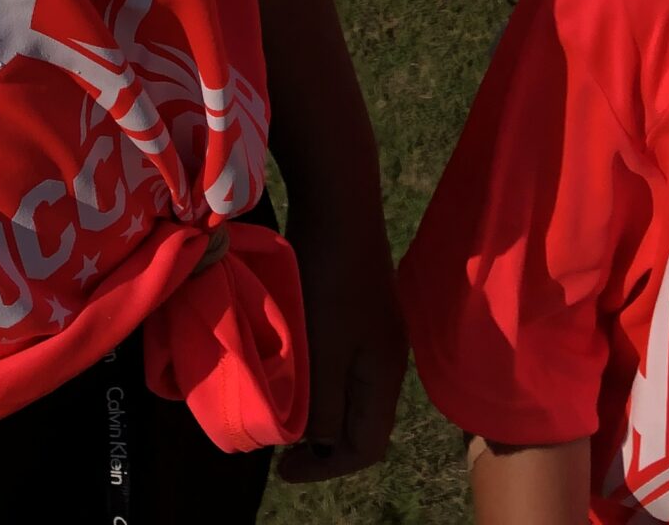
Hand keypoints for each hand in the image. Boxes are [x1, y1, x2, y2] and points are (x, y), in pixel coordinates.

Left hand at [275, 197, 406, 482]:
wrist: (340, 199)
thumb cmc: (330, 278)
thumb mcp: (324, 349)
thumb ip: (322, 403)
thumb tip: (317, 441)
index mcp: (386, 373)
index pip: (367, 446)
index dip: (325, 469)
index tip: (282, 467)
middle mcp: (389, 356)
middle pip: (362, 420)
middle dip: (322, 440)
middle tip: (279, 442)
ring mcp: (377, 327)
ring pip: (351, 389)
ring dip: (318, 405)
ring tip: (282, 405)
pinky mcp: (360, 303)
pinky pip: (343, 359)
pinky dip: (319, 375)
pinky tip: (294, 363)